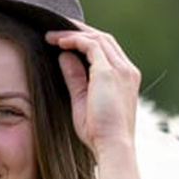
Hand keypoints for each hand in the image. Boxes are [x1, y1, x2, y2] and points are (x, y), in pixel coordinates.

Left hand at [47, 25, 140, 157]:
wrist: (112, 147)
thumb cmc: (99, 133)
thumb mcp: (81, 100)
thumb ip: (75, 77)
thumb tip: (64, 56)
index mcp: (125, 78)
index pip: (107, 49)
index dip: (85, 41)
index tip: (63, 42)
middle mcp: (127, 70)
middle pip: (103, 38)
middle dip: (79, 31)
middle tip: (55, 31)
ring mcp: (121, 69)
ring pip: (98, 38)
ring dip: (73, 33)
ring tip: (51, 36)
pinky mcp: (110, 72)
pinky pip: (91, 45)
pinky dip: (74, 40)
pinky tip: (58, 43)